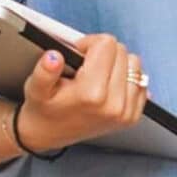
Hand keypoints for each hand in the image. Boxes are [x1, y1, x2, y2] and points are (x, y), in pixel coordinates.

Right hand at [16, 34, 148, 153]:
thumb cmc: (44, 108)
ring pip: (134, 63)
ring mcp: (126, 112)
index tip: (78, 54)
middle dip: (103, 52)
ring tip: (97, 75)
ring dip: (117, 63)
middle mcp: (114, 105)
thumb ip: (44, 71)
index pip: (107, 44)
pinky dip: (126, 77)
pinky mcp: (132, 116)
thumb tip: (53, 57)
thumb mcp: (36, 88)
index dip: (89, 43)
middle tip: (84, 66)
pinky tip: (108, 85)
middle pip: (121, 51)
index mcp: (92, 94)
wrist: (49, 134)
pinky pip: (141, 81)